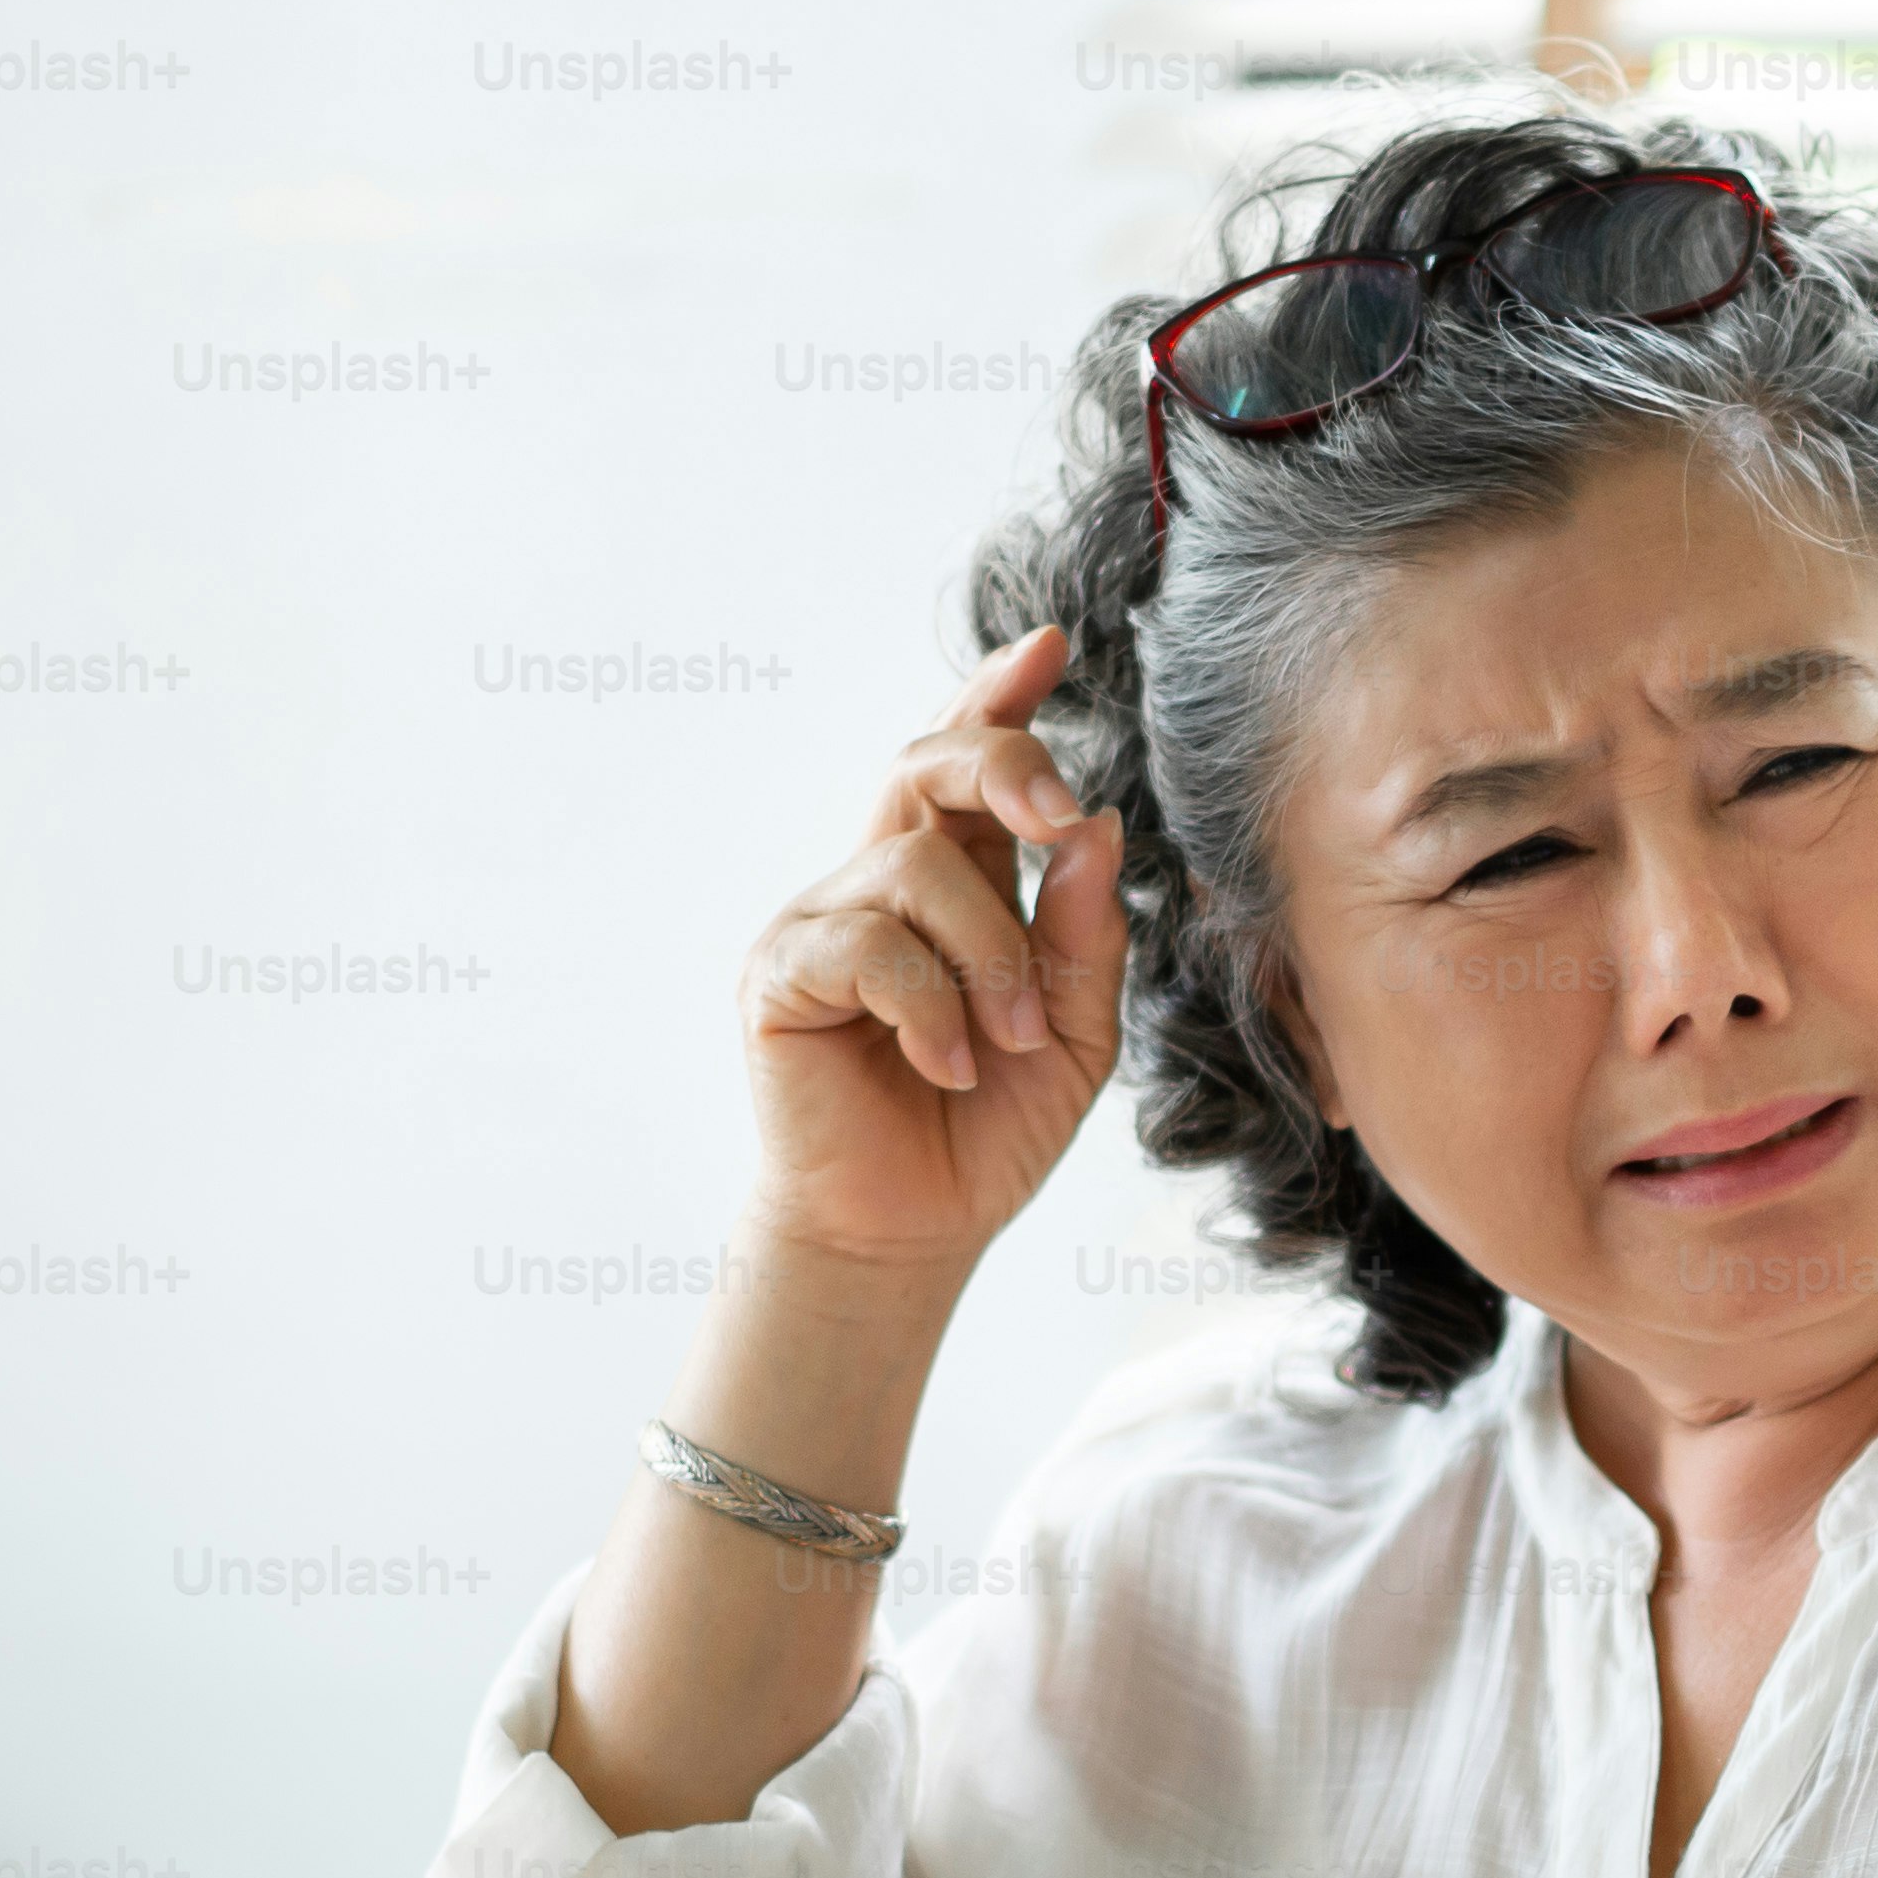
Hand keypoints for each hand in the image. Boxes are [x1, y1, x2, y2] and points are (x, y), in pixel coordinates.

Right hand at [741, 629, 1125, 1282]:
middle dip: (1006, 765)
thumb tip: (1097, 826)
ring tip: (1009, 1041)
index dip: (999, 696)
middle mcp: (879, 880)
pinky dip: (931, 1007)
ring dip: (992, 955)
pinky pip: (870, 946)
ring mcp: (822, 920)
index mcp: (952, 880)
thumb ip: (1085, 934)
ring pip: (918, 865)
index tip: (1050, 646)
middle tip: (1058, 819)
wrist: (911, 1230)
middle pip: (930, 765)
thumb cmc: (988, 1126)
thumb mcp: (1072, 1031)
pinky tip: (948, 1065)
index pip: (969, 766)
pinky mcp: (780, 974)